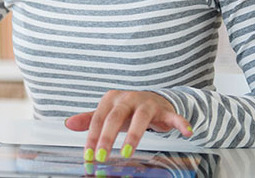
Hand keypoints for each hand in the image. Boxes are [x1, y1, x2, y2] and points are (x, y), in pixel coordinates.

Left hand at [64, 90, 192, 162]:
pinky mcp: (164, 109)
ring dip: (134, 136)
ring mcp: (147, 103)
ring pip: (140, 118)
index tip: (88, 156)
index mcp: (111, 99)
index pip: (98, 119)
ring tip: (127, 153)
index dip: (92, 138)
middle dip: (107, 137)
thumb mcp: (107, 114)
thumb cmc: (126, 110)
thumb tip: (68, 123)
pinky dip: (180, 123)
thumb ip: (89, 119)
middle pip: (115, 117)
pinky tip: (186, 132)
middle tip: (101, 155)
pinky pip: (173, 116)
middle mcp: (128, 98)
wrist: (154, 100)